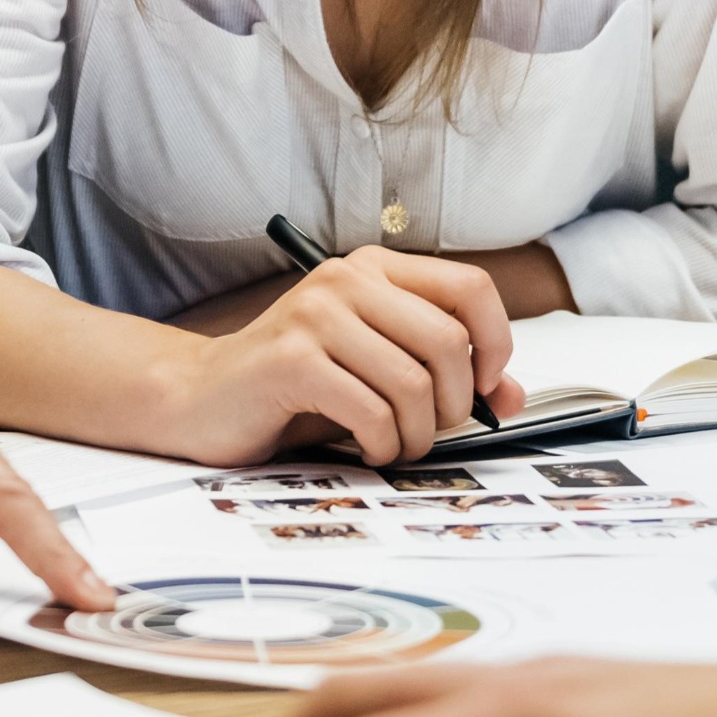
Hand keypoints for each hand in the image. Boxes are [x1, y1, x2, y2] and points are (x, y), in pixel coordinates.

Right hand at [167, 249, 525, 464]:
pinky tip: (367, 447)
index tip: (487, 386)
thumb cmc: (298, 386)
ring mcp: (316, 315)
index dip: (495, 343)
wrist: (204, 397)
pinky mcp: (292, 359)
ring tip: (397, 445)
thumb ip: (446, 375)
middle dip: (456, 403)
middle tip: (434, 429)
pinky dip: (382, 444)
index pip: (471, 288)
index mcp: (375, 268)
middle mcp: (347, 278)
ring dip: (418, 433)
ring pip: (413, 383)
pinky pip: (371, 411)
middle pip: (448, 341)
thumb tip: (513, 396)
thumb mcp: (380, 369)